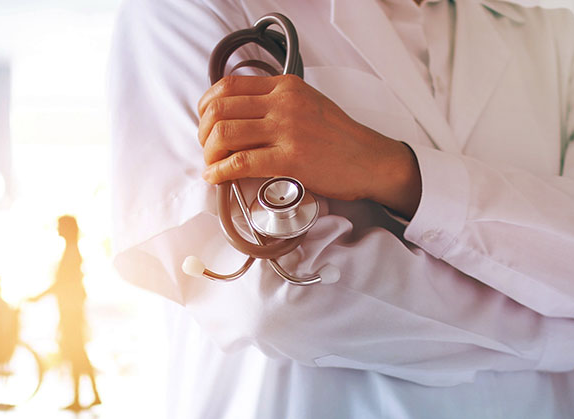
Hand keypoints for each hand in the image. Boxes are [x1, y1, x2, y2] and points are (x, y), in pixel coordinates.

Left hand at [196, 75, 422, 215]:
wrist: (370, 160)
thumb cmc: (338, 137)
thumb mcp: (306, 103)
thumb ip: (274, 103)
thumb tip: (237, 116)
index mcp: (284, 86)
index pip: (228, 85)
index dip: (206, 105)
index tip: (205, 122)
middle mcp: (283, 103)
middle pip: (219, 109)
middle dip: (203, 132)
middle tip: (207, 148)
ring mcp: (287, 129)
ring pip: (225, 134)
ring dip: (208, 152)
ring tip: (212, 164)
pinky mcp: (290, 158)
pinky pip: (241, 162)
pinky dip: (220, 171)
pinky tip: (216, 177)